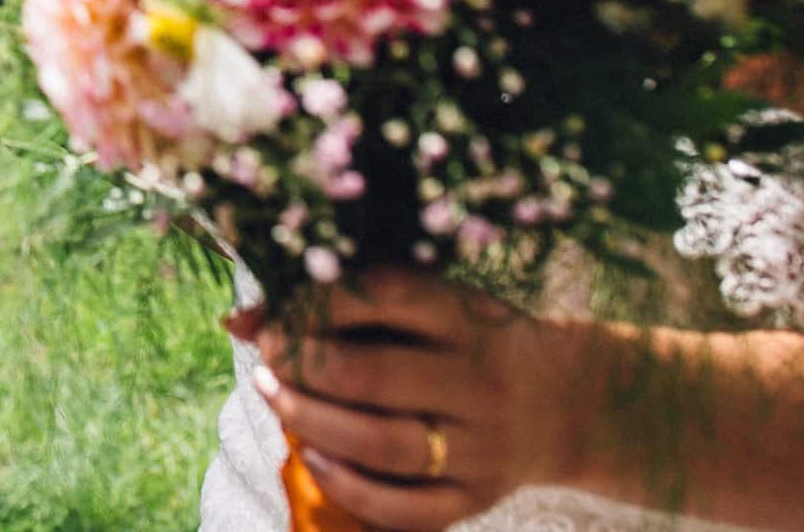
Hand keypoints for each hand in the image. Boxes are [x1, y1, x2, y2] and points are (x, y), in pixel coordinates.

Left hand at [247, 268, 586, 529]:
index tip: (279, 309)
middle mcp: (479, 382)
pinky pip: (406, 506)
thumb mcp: (427, 303)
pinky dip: (349, 486)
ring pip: (384, 443)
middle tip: (267, 355)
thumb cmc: (469, 339)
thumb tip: (237, 321)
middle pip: (375, 375)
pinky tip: (310, 456)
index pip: (385, 297)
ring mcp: (482, 447)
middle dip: (304, 365)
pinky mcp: (477, 498)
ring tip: (272, 395)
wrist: (567, 403)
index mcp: (467, 319)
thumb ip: (339, 303)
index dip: (318, 302)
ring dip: (312, 420)